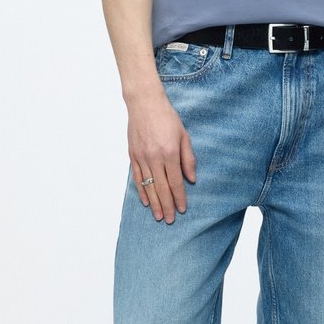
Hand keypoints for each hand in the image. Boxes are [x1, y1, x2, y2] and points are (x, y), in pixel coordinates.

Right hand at [126, 91, 196, 222]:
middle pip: (161, 188)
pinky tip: (146, 202)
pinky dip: (141, 191)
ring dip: (154, 203)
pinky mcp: (133, 156)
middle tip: (169, 220)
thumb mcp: (184, 135)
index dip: (179, 198)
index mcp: (169, 153)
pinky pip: (137, 178)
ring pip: (148, 186)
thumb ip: (188, 158)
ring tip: (158, 216)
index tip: (182, 210)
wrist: (144, 103)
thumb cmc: (167, 117)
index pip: (175, 182)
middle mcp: (154, 158)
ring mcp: (142, 158)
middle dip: (167, 206)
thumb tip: (191, 179)